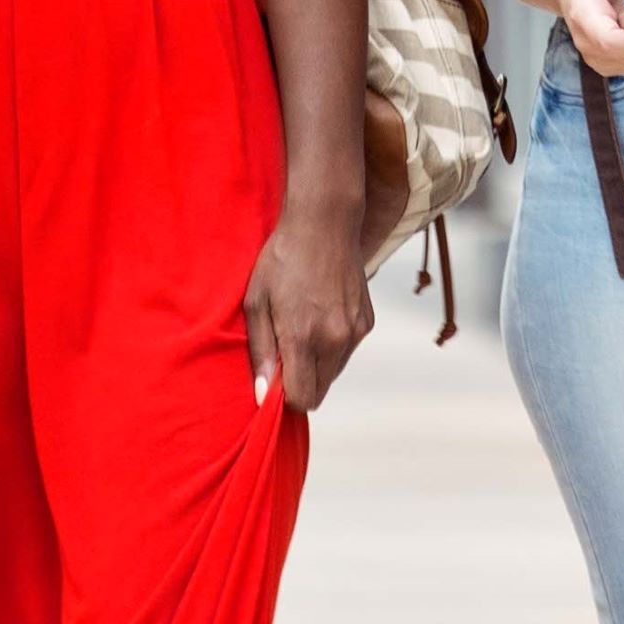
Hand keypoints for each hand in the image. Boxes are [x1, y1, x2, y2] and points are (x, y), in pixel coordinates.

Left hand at [243, 205, 374, 411]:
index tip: (273, 378)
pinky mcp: (367, 323)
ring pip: (333, 374)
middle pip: (319, 392)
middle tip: (283, 352)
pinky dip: (331, 347)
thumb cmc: (282, 260)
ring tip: (302, 328)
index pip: (302, 399)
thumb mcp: (256, 301)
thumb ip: (260, 352)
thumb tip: (263, 395)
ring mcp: (355, 332)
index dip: (284, 396)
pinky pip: (346, 352)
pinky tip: (319, 316)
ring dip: (316, 365)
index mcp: (304, 337)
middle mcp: (335, 339)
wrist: (324, 224)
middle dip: (300, 383)